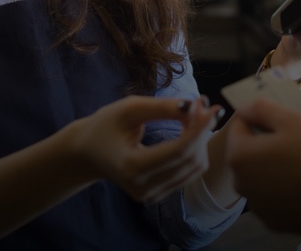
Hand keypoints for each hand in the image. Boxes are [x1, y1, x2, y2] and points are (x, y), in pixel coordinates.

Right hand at [71, 94, 223, 202]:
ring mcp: (151, 195)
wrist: (88, 152)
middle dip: (201, 130)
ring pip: (194, 168)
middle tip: (201, 104)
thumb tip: (194, 105)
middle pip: (190, 160)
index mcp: (133, 167)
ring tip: (193, 114)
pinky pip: (188, 173)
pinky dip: (194, 149)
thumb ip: (161, 107)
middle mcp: (144, 187)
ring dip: (200, 139)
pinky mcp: (158, 195)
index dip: (200, 128)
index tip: (212, 107)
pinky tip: (188, 130)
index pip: (179, 150)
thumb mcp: (129, 108)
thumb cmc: (106, 125)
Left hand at [226, 97, 300, 235]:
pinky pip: (274, 197)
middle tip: (295, 142)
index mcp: (240, 155)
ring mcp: (258, 205)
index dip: (261, 119)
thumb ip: (261, 108)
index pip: (240, 126)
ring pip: (261, 176)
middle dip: (266, 145)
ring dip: (274, 168)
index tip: (281, 123)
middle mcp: (242, 183)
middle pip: (249, 153)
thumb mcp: (290, 119)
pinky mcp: (274, 222)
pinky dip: (284, 190)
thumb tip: (245, 108)